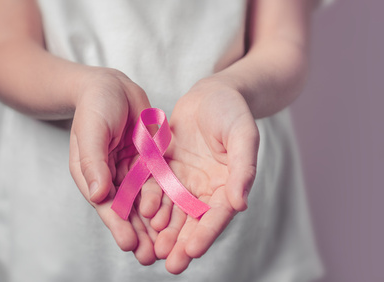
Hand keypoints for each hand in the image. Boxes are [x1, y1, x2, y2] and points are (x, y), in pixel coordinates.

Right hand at [68, 68, 157, 264]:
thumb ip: (94, 162)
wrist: (113, 85)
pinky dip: (166, 202)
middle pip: (128, 210)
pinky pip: (160, 184)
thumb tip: (98, 196)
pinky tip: (178, 218)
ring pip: (145, 202)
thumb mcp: (91, 131)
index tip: (129, 244)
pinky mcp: (149, 162)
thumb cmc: (95, 105)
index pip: (107, 205)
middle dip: (138, 234)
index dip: (118, 225)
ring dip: (154, 225)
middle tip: (150, 257)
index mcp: (92, 174)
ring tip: (164, 247)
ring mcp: (132, 171)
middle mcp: (112, 177)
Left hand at [151, 78, 258, 273]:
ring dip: (164, 232)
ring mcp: (187, 180)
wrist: (213, 92)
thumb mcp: (243, 135)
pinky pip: (157, 190)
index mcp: (230, 184)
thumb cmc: (233, 111)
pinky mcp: (168, 169)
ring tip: (153, 251)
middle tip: (170, 265)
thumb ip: (243, 169)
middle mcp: (208, 187)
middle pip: (195, 221)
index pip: (218, 215)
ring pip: (174, 210)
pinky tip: (140, 218)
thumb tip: (240, 204)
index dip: (206, 234)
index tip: (192, 251)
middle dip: (182, 243)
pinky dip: (150, 205)